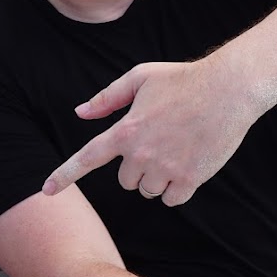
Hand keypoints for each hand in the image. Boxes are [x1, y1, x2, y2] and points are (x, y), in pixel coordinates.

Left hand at [41, 58, 258, 206]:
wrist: (229, 89)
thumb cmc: (183, 79)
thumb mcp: (140, 77)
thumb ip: (107, 98)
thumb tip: (81, 113)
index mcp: (125, 129)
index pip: (87, 158)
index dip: (65, 175)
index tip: (47, 190)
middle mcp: (141, 154)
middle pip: (125, 181)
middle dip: (137, 166)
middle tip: (159, 143)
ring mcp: (165, 169)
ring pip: (148, 191)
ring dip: (157, 178)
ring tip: (176, 150)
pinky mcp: (190, 180)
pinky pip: (171, 199)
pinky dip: (177, 189)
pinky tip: (188, 164)